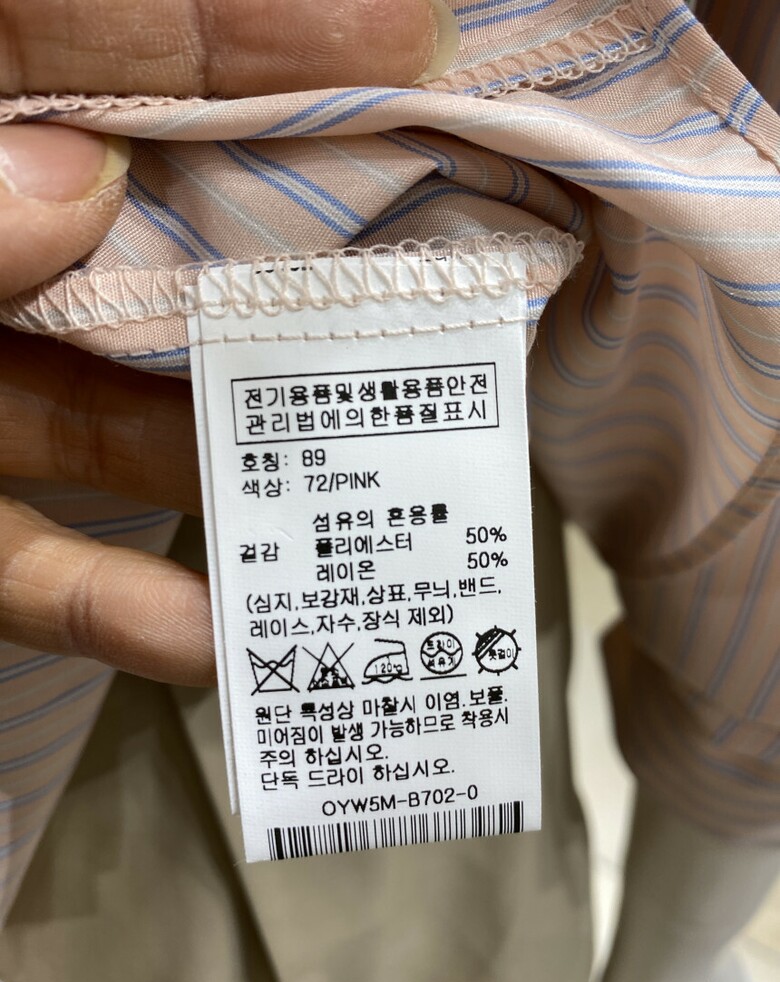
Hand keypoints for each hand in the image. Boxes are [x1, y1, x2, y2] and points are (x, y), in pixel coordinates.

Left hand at [0, 0, 457, 684]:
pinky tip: (209, 637)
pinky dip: (110, 604)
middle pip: (143, 251)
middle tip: (420, 281)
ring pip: (102, 421)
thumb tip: (80, 178)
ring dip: (232, 466)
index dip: (251, 36)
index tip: (408, 40)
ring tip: (367, 478)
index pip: (108, 43)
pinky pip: (20, 562)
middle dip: (283, 275)